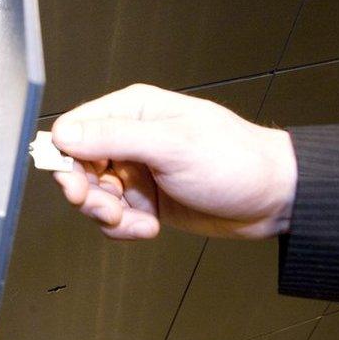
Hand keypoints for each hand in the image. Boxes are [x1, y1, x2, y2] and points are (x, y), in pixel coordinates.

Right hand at [50, 84, 297, 240]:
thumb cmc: (236, 160)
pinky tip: (149, 227)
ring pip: (93, 196)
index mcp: (132, 111)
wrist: (274, 199)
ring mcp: (136, 171)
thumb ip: (113, 137)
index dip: (66, 158)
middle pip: (77, 167)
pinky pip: (114, 217)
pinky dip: (125, 228)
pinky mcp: (144, 199)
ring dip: (108, 215)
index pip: (74, 129)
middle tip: (105, 208)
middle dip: (87, 193)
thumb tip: (64, 134)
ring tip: (135, 220)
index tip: (74, 183)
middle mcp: (129, 139)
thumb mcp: (171, 145)